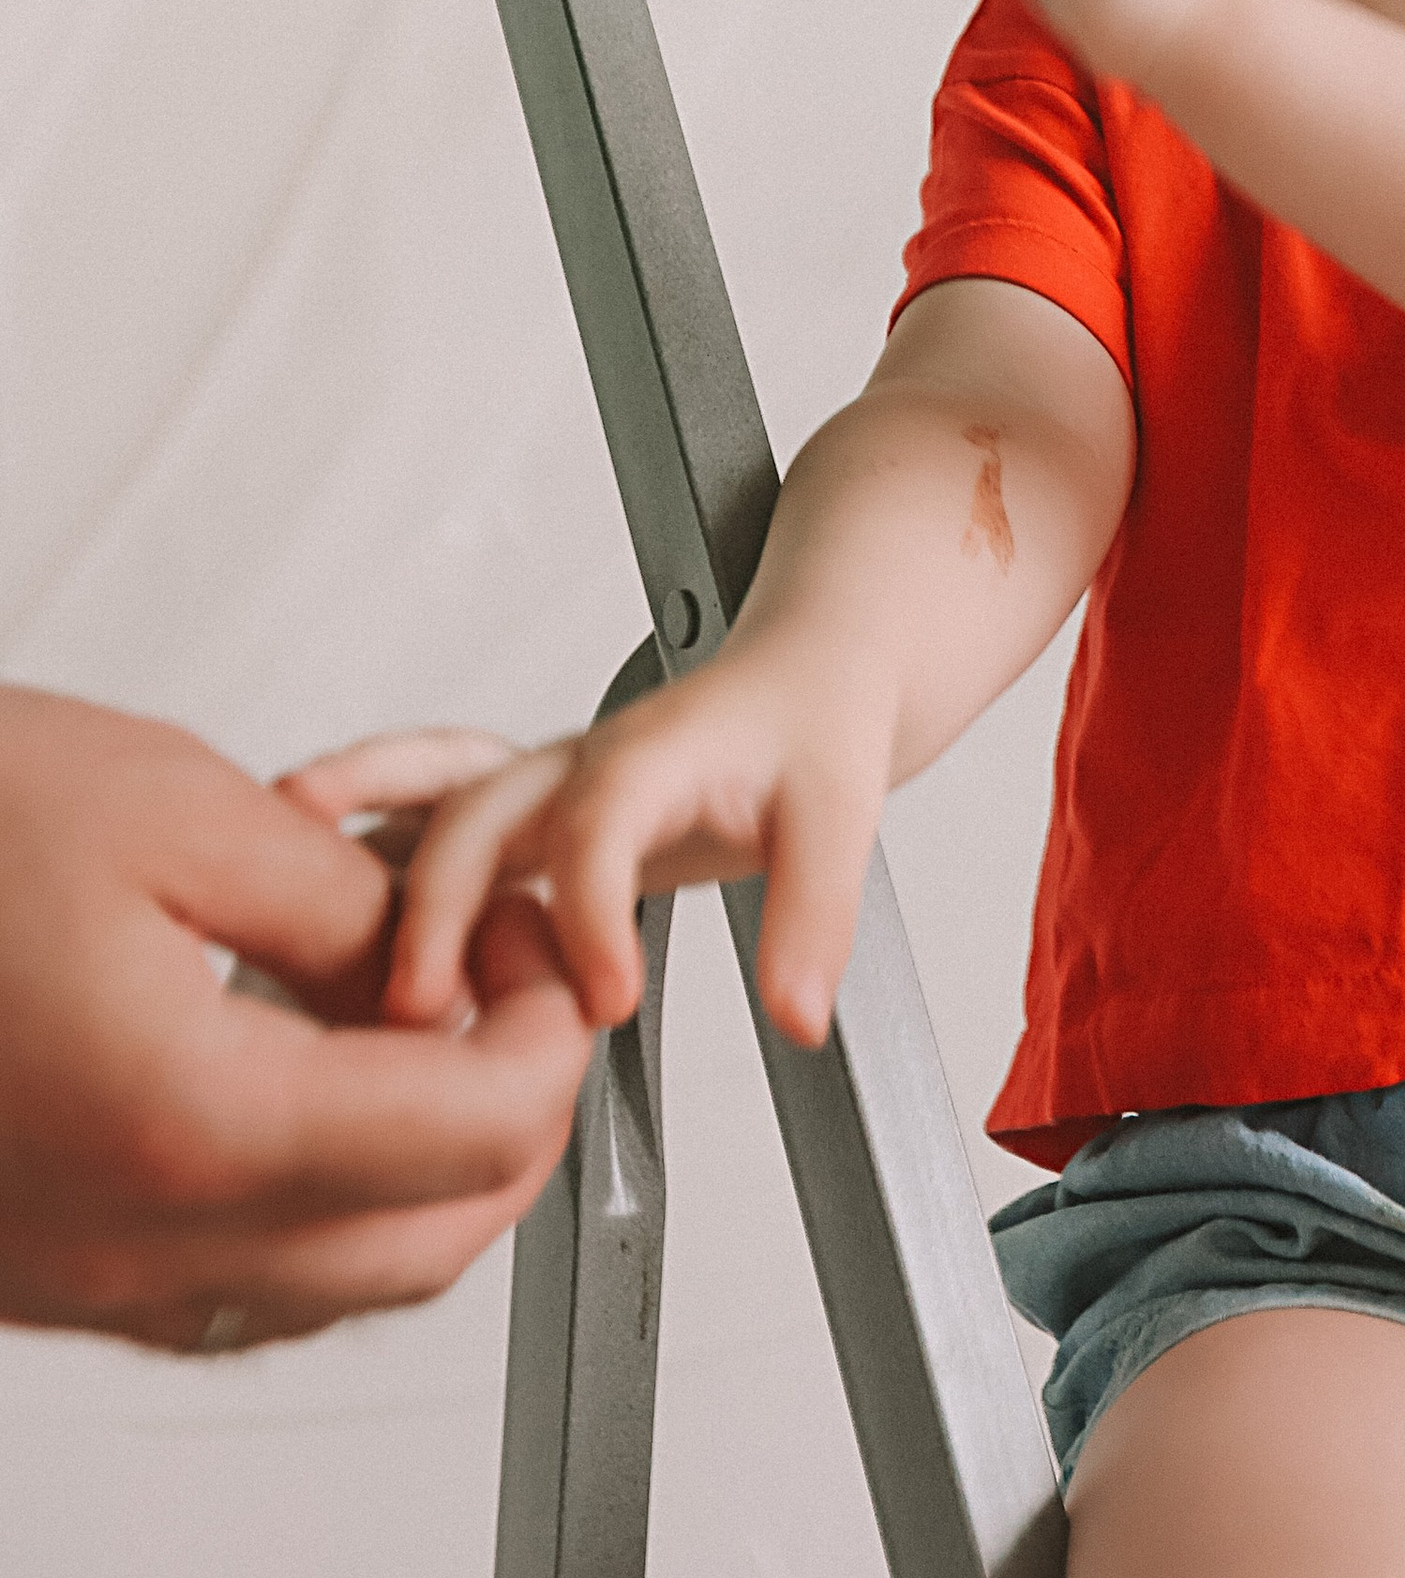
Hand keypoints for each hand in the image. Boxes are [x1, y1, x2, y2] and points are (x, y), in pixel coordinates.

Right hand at [0, 687, 588, 1350]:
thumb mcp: (180, 813)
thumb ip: (345, 910)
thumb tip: (446, 961)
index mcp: (191, 1127)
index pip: (471, 1135)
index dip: (548, 1026)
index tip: (548, 941)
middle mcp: (137, 1243)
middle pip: (429, 1241)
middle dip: (514, 1112)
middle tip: (519, 980)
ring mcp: (84, 1280)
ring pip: (337, 1281)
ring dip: (424, 1164)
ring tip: (426, 1010)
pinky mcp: (45, 1271)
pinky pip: (234, 1282)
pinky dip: (319, 1195)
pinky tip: (314, 1068)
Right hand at [294, 642, 894, 1054]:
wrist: (801, 672)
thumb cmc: (809, 730)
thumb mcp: (842, 816)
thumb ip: (815, 918)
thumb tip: (799, 1015)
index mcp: (651, 756)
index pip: (601, 822)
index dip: (592, 912)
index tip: (604, 1003)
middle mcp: (575, 765)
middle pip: (481, 813)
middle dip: (437, 906)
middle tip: (414, 1010)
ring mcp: (535, 786)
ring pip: (428, 802)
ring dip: (356, 848)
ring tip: (277, 907)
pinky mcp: (517, 814)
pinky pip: (420, 818)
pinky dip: (355, 840)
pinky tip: (291, 875)